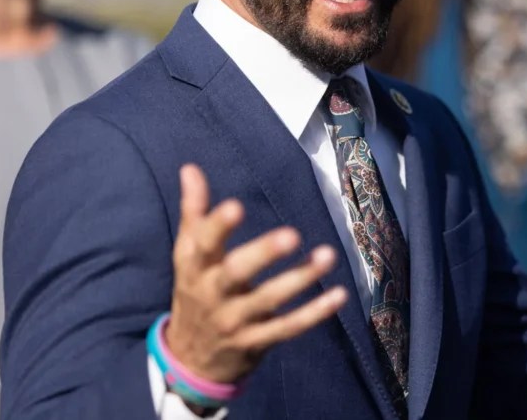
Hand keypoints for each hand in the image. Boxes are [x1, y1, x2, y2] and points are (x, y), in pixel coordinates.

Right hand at [164, 164, 346, 382]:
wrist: (190, 359)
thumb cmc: (195, 291)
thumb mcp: (187, 254)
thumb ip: (193, 211)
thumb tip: (190, 167)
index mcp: (195, 267)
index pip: (203, 245)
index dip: (217, 227)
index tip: (236, 206)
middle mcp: (213, 294)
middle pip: (236, 273)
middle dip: (263, 254)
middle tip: (291, 235)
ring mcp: (235, 321)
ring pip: (269, 300)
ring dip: (300, 278)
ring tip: (328, 255)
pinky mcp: (257, 342)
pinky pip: (288, 328)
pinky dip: (314, 313)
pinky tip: (339, 294)